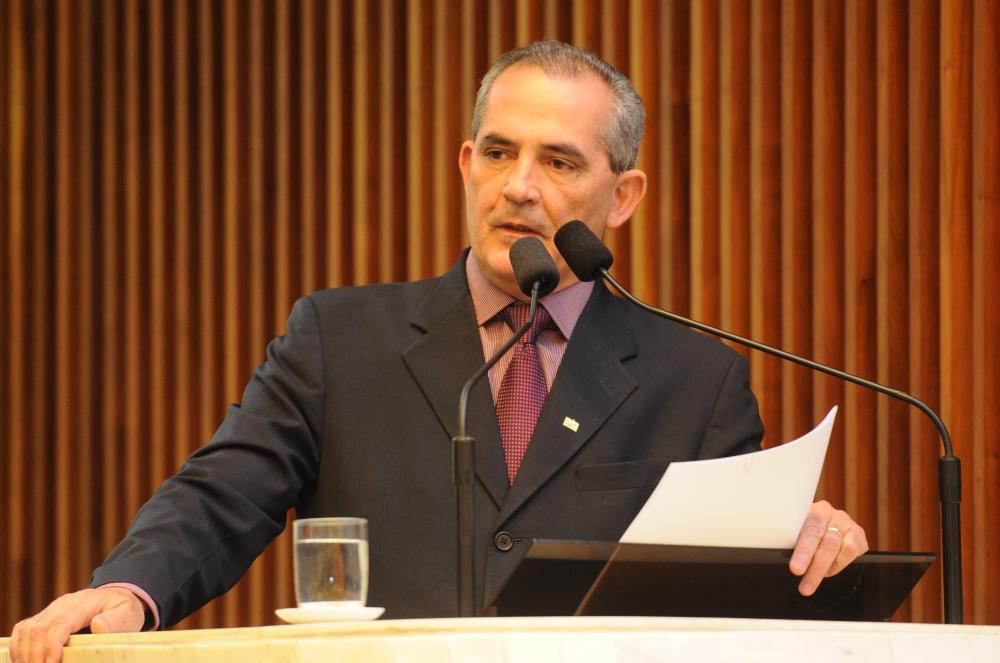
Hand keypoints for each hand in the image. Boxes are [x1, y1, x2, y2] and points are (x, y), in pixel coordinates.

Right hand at [9, 587, 144, 662]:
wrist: (115, 596)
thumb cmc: (122, 609)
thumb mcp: (127, 613)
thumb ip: (115, 620)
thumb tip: (98, 626)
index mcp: (83, 603)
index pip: (60, 622)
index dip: (52, 644)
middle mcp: (62, 605)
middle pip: (39, 628)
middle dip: (36, 654)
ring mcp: (51, 610)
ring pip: (27, 630)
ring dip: (25, 653)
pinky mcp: (44, 618)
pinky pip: (23, 630)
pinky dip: (20, 647)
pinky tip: (25, 661)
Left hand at [789, 500, 868, 595]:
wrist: (824, 520)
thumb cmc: (805, 528)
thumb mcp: (797, 529)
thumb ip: (794, 540)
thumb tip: (783, 559)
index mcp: (814, 510)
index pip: (810, 531)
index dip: (803, 552)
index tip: (796, 569)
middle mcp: (833, 514)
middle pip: (828, 544)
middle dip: (815, 568)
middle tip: (805, 587)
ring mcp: (848, 523)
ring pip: (842, 550)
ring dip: (826, 570)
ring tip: (812, 580)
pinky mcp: (859, 535)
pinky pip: (852, 553)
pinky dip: (838, 565)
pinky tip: (828, 569)